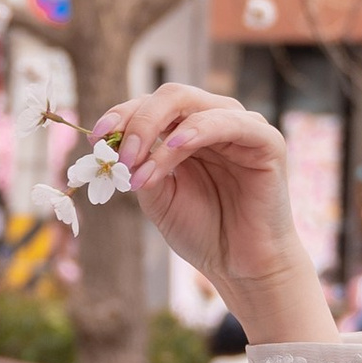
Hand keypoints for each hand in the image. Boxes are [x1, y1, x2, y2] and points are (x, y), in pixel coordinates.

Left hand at [87, 82, 338, 344]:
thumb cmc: (202, 230)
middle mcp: (214, 120)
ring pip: (192, 105)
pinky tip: (174, 145)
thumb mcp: (158, 196)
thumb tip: (111, 143)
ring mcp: (241, 127)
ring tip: (139, 167)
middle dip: (136, 122)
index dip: (120, 116)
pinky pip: (229, 123)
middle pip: (170, 96)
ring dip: (157, 131)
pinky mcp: (267, 141)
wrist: (240, 266)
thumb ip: (139, 165)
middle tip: (120, 157)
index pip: (150, 105)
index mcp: (187, 130)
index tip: (95, 139)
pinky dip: (197, 130)